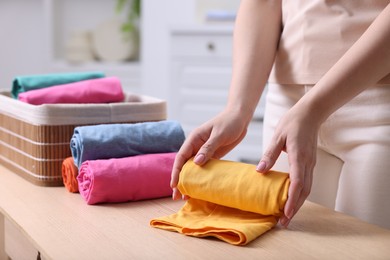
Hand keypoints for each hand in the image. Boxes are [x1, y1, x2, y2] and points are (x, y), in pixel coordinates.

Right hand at [170, 108, 249, 199]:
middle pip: (184, 166)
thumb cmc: (229, 122)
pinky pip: (204, 169)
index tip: (174, 185)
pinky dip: (201, 179)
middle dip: (180, 181)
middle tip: (177, 196)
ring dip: (190, 182)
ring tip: (186, 197)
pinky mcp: (213, 155)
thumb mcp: (219, 135)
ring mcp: (204, 151)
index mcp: (194, 139)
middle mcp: (196, 146)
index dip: (176, 172)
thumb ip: (208, 148)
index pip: (181, 157)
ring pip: (193, 169)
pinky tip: (200, 189)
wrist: (240, 117)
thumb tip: (196, 163)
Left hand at [257, 105, 319, 227]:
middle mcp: (308, 163)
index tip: (285, 213)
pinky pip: (306, 182)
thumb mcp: (277, 136)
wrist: (310, 113)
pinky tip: (291, 199)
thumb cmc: (292, 122)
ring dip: (298, 203)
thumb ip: (269, 154)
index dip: (292, 200)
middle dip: (295, 208)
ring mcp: (311, 164)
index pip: (297, 184)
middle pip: (304, 191)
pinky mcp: (310, 163)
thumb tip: (260, 171)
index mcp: (299, 157)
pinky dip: (300, 194)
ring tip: (287, 215)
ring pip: (307, 189)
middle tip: (284, 222)